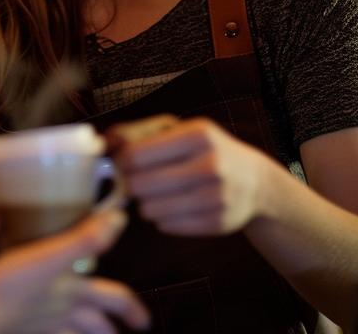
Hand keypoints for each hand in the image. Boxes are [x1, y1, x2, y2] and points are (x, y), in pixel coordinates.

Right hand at [0, 208, 149, 333]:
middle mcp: (59, 314)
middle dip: (107, 332)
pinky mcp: (17, 327)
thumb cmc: (7, 289)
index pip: (112, 298)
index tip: (145, 322)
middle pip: (93, 328)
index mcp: (72, 294)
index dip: (131, 308)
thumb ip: (83, 239)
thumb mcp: (48, 256)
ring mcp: (38, 325)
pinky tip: (44, 331)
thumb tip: (121, 218)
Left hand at [108, 114, 270, 236]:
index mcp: (198, 134)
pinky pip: (168, 226)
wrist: (254, 181)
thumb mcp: (177, 130)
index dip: (120, 164)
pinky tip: (173, 207)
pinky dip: (163, 219)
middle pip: (141, 185)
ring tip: (157, 195)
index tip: (120, 167)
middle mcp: (211, 164)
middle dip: (132, 186)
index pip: (136, 155)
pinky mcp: (219, 223)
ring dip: (146, 204)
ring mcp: (218, 196)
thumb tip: (103, 143)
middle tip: (136, 183)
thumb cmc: (203, 150)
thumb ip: (136, 133)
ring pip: (151, 210)